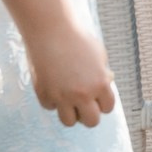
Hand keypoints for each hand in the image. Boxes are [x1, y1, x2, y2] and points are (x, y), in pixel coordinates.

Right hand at [23, 7, 116, 127]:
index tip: (97, 96)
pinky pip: (51, 107)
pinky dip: (53, 101)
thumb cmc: (77, 38)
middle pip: (91, 122)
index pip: (108, 107)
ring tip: (68, 99)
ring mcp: (61, 96)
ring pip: (69, 122)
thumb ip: (102, 75)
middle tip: (84, 102)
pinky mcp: (44, 94)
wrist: (51, 30)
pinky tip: (54, 86)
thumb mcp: (98, 55)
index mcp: (100, 84)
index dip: (103, 102)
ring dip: (70, 112)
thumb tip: (105, 85)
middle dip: (89, 113)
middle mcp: (82, 94)